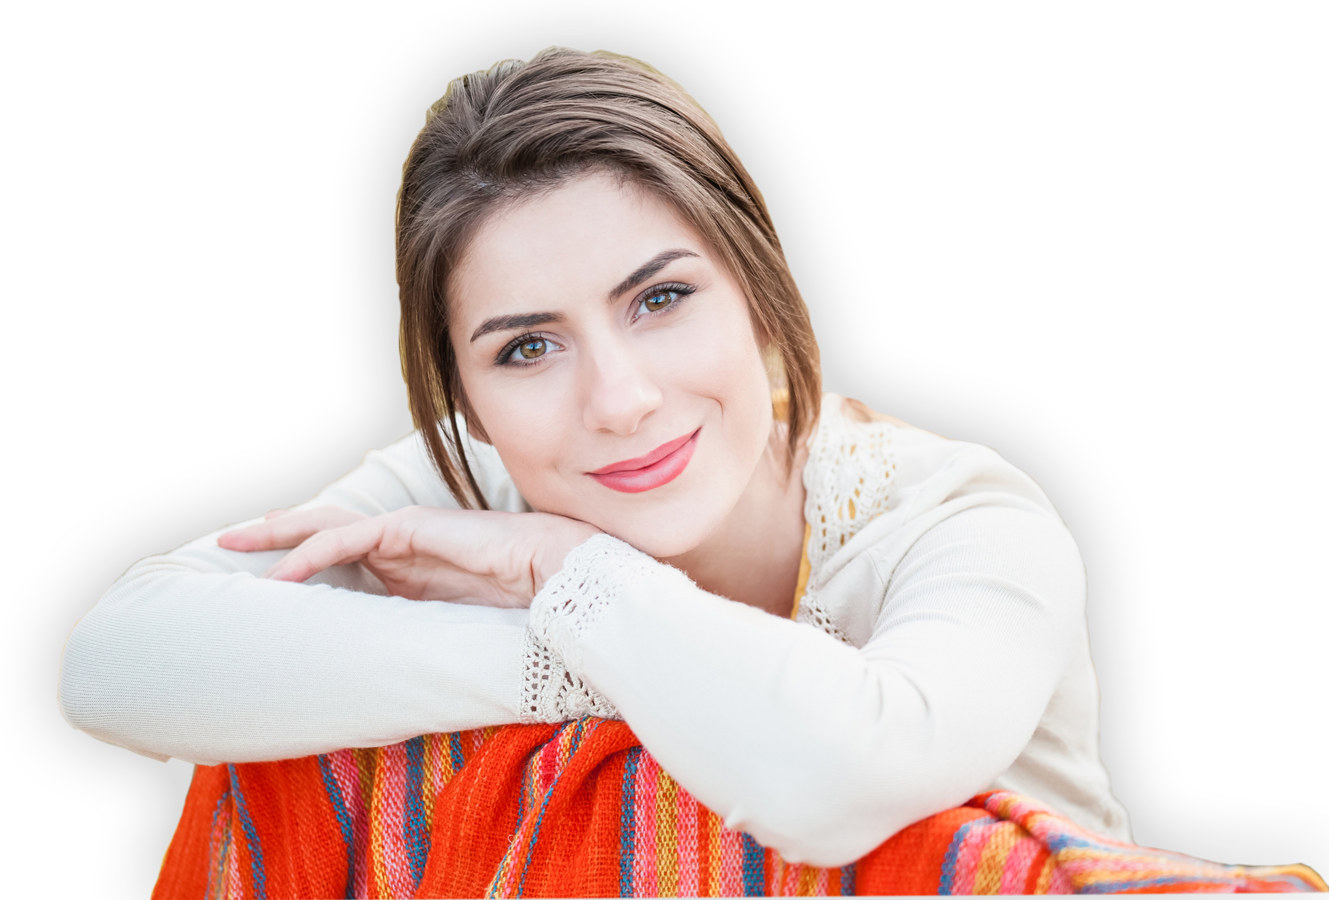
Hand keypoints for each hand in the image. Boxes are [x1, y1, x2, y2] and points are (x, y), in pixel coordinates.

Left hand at [218, 505, 600, 607]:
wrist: (562, 581)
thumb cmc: (525, 607)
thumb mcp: (459, 629)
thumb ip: (426, 637)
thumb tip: (393, 679)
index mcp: (413, 565)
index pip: (348, 554)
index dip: (306, 558)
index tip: (267, 575)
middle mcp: (403, 544)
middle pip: (327, 532)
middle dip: (276, 534)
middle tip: (228, 541)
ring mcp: (407, 532)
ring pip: (326, 526)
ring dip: (278, 534)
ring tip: (234, 541)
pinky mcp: (412, 529)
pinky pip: (348, 538)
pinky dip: (310, 554)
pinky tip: (280, 574)